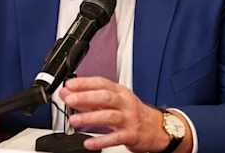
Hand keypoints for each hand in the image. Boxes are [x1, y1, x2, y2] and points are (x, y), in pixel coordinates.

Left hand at [59, 77, 191, 152]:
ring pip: (109, 116)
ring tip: (74, 120)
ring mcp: (129, 118)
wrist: (156, 128)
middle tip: (69, 99)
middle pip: (105, 97)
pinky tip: (89, 143)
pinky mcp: (131, 135)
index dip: (85, 83)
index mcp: (119, 92)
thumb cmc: (132, 112)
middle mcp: (125, 103)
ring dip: (90, 118)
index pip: (101, 83)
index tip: (69, 85)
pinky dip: (102, 140)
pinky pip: (116, 137)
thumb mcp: (113, 102)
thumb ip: (89, 98)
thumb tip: (68, 93)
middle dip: (86, 97)